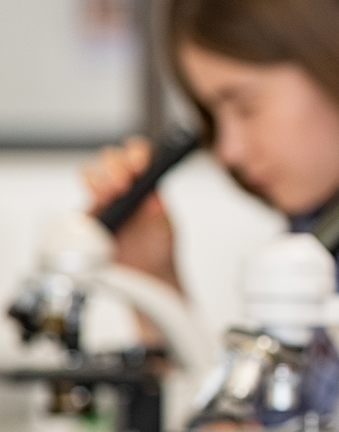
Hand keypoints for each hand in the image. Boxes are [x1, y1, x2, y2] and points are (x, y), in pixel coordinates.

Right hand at [82, 136, 181, 288]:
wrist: (146, 277)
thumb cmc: (159, 251)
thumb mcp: (166, 229)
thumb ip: (159, 213)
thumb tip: (154, 197)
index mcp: (145, 185)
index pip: (139, 156)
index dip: (137, 154)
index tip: (140, 165)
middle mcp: (123, 189)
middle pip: (112, 158)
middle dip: (116, 165)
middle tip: (124, 183)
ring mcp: (103, 201)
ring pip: (92, 172)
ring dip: (100, 177)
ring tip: (111, 194)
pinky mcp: (88, 215)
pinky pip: (80, 198)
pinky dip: (86, 196)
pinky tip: (98, 202)